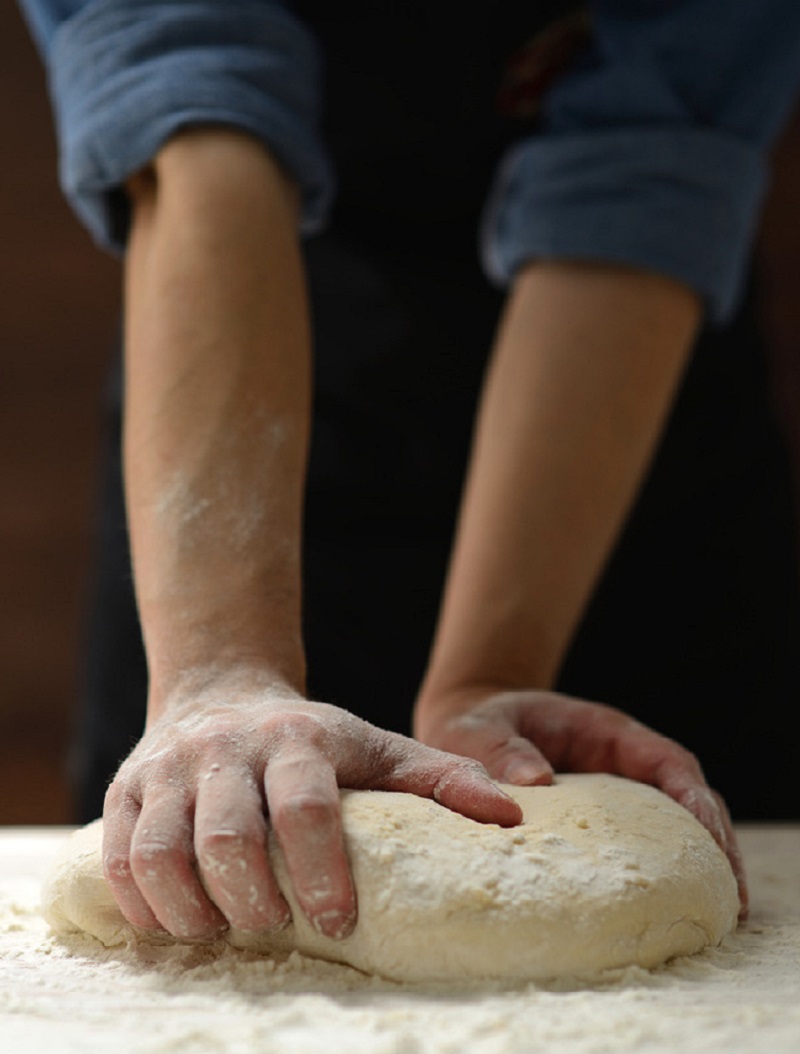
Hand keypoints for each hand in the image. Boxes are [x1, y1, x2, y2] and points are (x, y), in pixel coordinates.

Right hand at [101, 677, 521, 941]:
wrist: (220, 691)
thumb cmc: (312, 738)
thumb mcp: (378, 747)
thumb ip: (443, 778)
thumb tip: (516, 814)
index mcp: (298, 738)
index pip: (306, 807)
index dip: (320, 871)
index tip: (338, 921)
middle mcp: (227, 747)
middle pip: (228, 836)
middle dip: (252, 900)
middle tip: (274, 927)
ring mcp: (169, 766)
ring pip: (162, 850)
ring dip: (191, 910)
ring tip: (221, 932)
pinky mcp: (126, 787)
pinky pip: (119, 855)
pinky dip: (141, 902)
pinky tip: (171, 924)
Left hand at [415, 688, 747, 915]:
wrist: (466, 730)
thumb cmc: (477, 724)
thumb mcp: (481, 730)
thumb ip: (502, 750)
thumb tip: (537, 781)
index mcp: (604, 733)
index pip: (666, 761)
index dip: (694, 797)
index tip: (709, 834)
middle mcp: (621, 763)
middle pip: (688, 799)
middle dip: (715, 842)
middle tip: (731, 895)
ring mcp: (616, 794)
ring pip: (675, 827)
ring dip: (700, 865)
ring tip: (720, 915)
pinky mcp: (603, 824)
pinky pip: (644, 846)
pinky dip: (665, 875)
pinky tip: (672, 913)